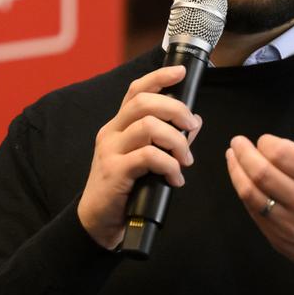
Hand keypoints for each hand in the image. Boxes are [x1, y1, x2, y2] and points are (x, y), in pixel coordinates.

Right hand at [78, 65, 200, 249]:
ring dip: (176, 141)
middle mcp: (112, 132)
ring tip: (185, 160)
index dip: (159, 77)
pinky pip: (148, 157)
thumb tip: (195, 120)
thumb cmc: (125, 188)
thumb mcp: (146, 158)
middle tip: (191, 126)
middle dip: (175, 109)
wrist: (98, 223)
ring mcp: (111, 150)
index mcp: (119, 125)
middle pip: (144, 102)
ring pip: (148, 127)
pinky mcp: (114, 171)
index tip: (180, 72)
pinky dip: (169, 165)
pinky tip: (175, 178)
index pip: (136, 90)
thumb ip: (169, 138)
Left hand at [226, 134, 293, 282]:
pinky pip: (254, 211)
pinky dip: (244, 191)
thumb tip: (269, 150)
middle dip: (243, 152)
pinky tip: (241, 179)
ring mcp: (290, 225)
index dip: (265, 142)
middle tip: (237, 142)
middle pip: (261, 172)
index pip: (281, 153)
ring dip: (236, 171)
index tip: (264, 140)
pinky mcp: (279, 240)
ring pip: (250, 193)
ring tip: (232, 157)